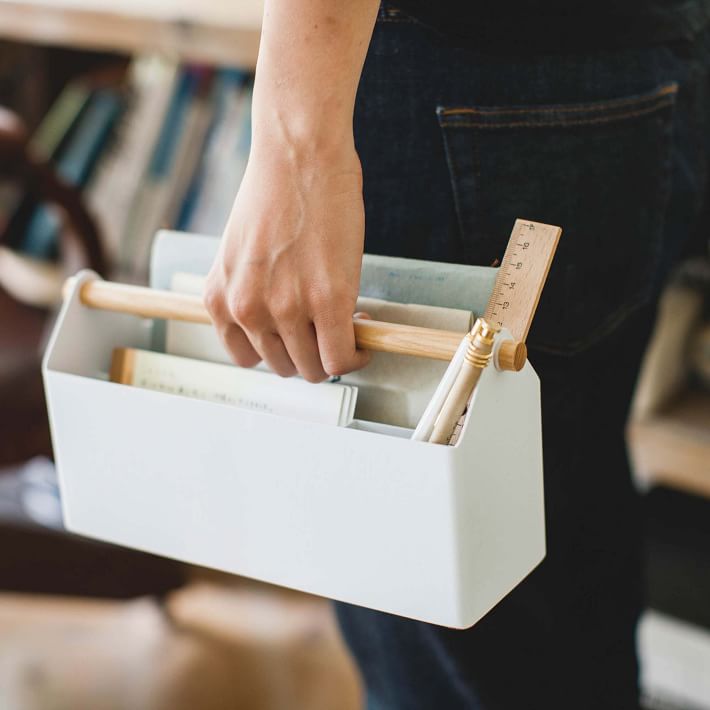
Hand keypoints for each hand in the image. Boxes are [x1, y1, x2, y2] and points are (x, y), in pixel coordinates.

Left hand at [204, 142, 369, 382]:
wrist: (298, 153)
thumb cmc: (275, 191)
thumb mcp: (242, 252)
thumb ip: (253, 293)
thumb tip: (283, 324)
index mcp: (220, 300)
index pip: (248, 359)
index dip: (278, 351)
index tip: (297, 338)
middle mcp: (247, 310)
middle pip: (284, 366)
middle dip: (309, 353)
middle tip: (329, 329)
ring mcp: (286, 309)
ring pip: (314, 369)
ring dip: (334, 354)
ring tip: (348, 326)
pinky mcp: (328, 301)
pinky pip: (342, 358)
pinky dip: (357, 356)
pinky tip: (365, 333)